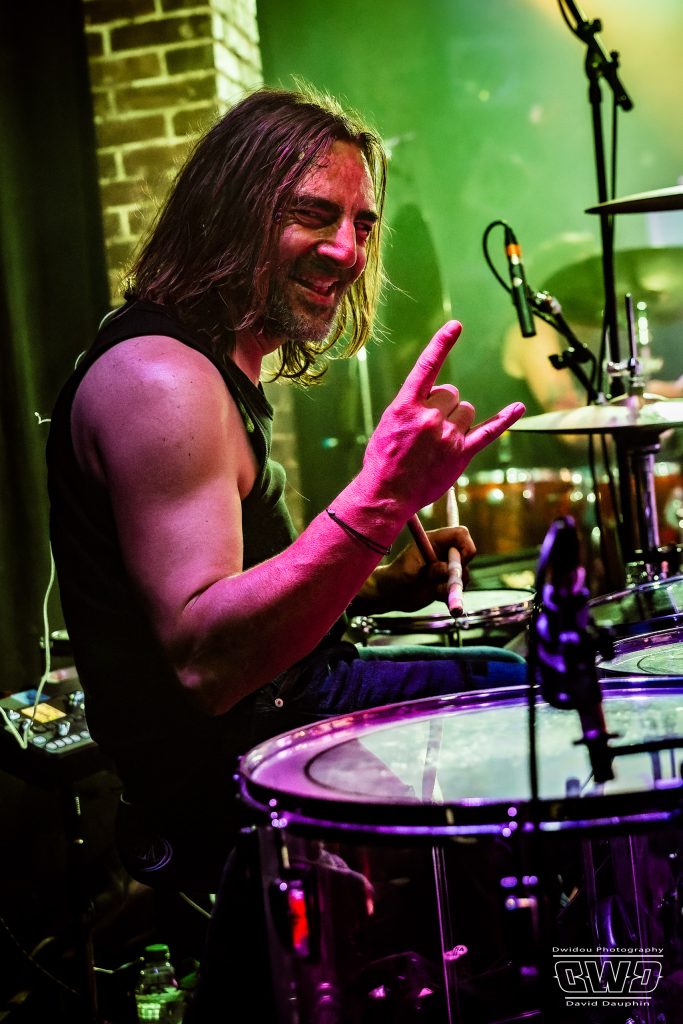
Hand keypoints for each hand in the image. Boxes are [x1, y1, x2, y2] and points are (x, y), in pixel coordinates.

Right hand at [362, 321, 524, 515]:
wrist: (386, 493)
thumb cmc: (383, 459)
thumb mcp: (389, 424)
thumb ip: (412, 406)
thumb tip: (436, 400)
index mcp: (406, 405)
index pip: (427, 367)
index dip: (442, 344)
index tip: (456, 326)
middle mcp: (429, 417)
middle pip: (453, 393)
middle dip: (445, 405)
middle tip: (430, 427)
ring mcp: (447, 436)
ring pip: (467, 411)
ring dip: (459, 420)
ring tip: (441, 441)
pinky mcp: (461, 454)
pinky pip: (489, 431)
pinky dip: (505, 419)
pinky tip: (519, 408)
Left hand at [363, 526, 475, 612]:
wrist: (391, 595)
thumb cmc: (396, 577)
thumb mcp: (410, 569)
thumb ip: (433, 568)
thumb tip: (450, 570)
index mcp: (435, 540)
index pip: (461, 534)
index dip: (465, 546)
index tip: (459, 561)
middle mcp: (443, 552)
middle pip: (466, 556)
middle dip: (457, 572)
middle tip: (443, 583)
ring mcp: (446, 568)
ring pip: (464, 576)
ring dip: (450, 586)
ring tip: (433, 589)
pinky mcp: (446, 583)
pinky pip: (458, 590)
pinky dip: (450, 596)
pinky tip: (435, 596)